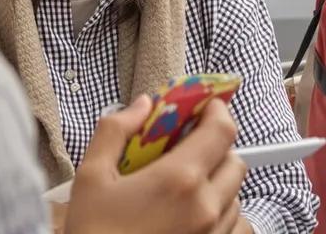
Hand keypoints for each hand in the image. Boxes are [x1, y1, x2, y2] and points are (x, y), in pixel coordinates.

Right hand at [65, 97, 247, 233]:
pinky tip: (186, 214)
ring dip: (217, 182)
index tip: (204, 108)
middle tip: (188, 148)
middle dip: (216, 148)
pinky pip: (229, 225)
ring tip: (184, 186)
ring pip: (234, 195)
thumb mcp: (90, 177)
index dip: (217, 111)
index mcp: (179, 178)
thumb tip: (143, 105)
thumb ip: (116, 131)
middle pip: (234, 161)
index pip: (222, 130)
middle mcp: (205, 206)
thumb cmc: (93, 232)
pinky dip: (216, 211)